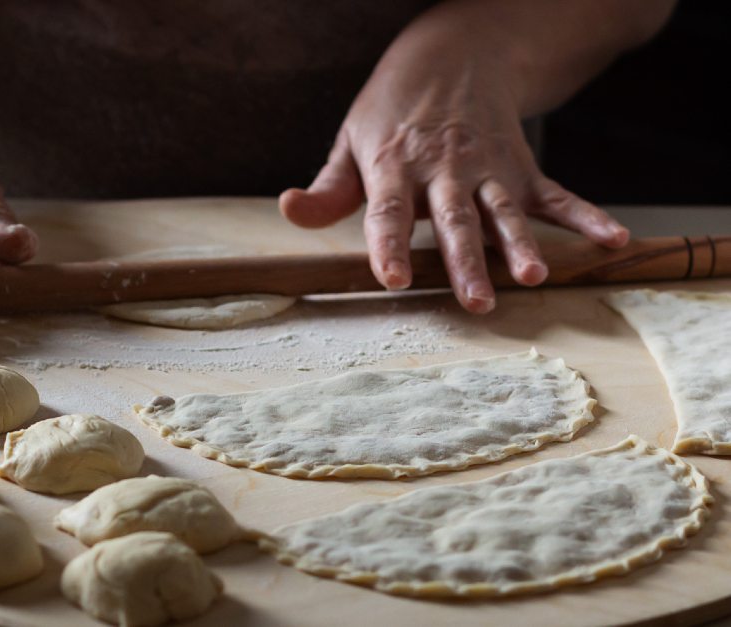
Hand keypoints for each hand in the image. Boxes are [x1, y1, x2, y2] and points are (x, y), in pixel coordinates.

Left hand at [279, 13, 628, 312]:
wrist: (455, 53)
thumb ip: (327, 189)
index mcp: (394, 165)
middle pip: (455, 220)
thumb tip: (289, 211)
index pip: (389, 211)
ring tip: (535, 276)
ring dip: (521, 244)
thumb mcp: (351, 140)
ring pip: (504, 210)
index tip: (394, 278)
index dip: (390, 244)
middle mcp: (444, 169)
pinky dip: (586, 215)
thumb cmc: (393, 109)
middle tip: (477, 302)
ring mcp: (487, 168)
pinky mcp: (521, 167)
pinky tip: (613, 238)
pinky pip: (556, 194)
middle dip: (466, 262)